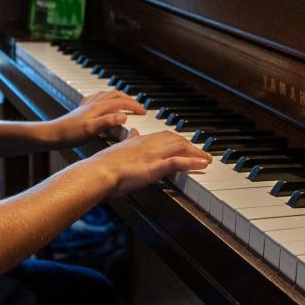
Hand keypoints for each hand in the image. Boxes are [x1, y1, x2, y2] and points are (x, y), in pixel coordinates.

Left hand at [46, 89, 146, 147]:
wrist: (52, 134)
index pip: (122, 102)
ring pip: (107, 95)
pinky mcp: (82, 109)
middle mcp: (94, 103)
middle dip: (130, 99)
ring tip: (126, 102)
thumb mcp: (91, 130)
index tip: (144, 112)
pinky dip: (106, 99)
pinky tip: (104, 104)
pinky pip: (97, 98)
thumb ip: (108, 122)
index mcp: (99, 107)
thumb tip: (124, 116)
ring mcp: (88, 105)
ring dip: (119, 97)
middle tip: (138, 107)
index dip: (135, 106)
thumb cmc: (70, 134)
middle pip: (116, 95)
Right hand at [87, 130, 211, 196]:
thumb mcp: (118, 149)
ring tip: (207, 159)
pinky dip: (193, 162)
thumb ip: (129, 141)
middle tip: (201, 151)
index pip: (163, 135)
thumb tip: (134, 133)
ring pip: (180, 148)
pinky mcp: (154, 167)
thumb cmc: (103, 165)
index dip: (177, 139)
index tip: (185, 143)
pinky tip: (202, 165)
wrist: (98, 172)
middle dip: (191, 145)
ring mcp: (152, 155)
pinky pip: (178, 162)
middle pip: (176, 139)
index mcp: (139, 140)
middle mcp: (148, 144)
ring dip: (196, 153)